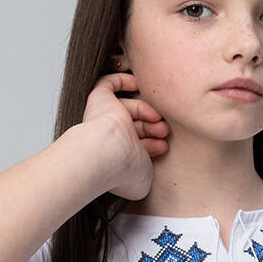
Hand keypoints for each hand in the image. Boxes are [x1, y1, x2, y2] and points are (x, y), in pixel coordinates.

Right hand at [80, 70, 169, 201]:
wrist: (106, 155)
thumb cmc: (123, 171)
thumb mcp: (144, 180)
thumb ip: (148, 172)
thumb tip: (145, 170)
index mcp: (119, 156)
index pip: (137, 145)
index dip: (153, 143)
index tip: (163, 146)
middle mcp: (110, 137)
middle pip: (135, 126)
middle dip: (154, 127)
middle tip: (164, 131)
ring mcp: (103, 118)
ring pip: (127, 107)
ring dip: (146, 109)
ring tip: (157, 117)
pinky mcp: (98, 99)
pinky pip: (109, 83)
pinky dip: (123, 80)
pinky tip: (137, 85)